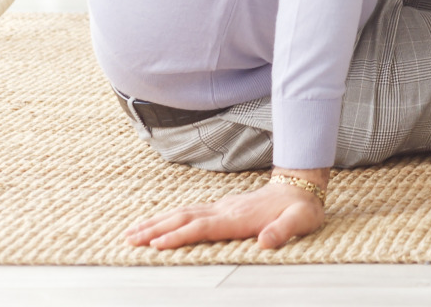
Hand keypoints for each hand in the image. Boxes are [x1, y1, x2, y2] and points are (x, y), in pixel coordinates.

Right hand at [124, 169, 327, 250]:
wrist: (301, 187)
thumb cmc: (301, 208)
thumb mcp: (300, 221)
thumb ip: (284, 230)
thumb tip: (266, 242)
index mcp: (240, 217)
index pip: (203, 227)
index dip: (180, 236)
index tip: (156, 244)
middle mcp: (226, 209)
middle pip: (185, 218)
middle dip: (156, 229)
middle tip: (129, 240)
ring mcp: (222, 206)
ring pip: (184, 213)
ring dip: (157, 222)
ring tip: (132, 232)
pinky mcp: (222, 207)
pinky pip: (190, 213)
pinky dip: (170, 218)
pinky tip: (159, 223)